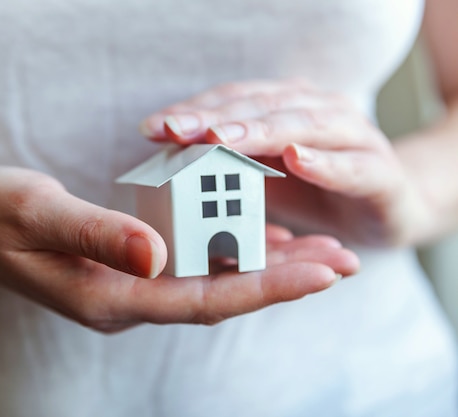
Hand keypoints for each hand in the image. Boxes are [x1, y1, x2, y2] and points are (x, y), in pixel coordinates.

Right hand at [0, 166, 357, 331]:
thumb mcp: (36, 212)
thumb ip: (96, 233)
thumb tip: (157, 254)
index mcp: (107, 296)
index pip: (200, 298)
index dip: (264, 286)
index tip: (321, 272)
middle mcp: (123, 299)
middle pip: (217, 295)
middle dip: (283, 280)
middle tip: (343, 261)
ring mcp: (124, 287)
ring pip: (208, 282)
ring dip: (264, 267)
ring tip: (319, 252)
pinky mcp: (123, 268)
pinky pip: (188, 266)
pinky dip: (227, 253)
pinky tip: (261, 239)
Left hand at [140, 79, 427, 245]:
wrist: (393, 205)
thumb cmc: (318, 185)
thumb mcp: (265, 175)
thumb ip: (229, 162)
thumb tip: (169, 156)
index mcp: (288, 108)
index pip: (234, 103)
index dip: (194, 113)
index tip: (152, 129)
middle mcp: (319, 112)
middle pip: (262, 107)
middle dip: (215, 118)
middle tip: (175, 130)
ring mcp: (354, 139)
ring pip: (304, 127)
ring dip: (260, 131)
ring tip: (220, 139)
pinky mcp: (381, 175)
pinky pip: (354, 167)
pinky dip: (325, 164)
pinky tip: (296, 160)